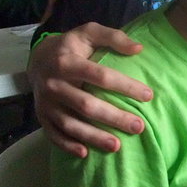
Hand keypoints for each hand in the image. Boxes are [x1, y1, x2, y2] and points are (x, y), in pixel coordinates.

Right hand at [27, 22, 152, 157]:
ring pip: (70, 124)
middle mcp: (54, 84)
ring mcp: (46, 103)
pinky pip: (53, 134)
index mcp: (67, 62)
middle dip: (114, 118)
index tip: (148, 96)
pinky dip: (67, 145)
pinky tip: (85, 154)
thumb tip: (138, 48)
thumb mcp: (89, 32)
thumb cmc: (73, 47)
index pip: (101, 76)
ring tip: (117, 146)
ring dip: (93, 137)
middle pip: (86, 105)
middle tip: (139, 127)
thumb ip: (113, 37)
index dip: (125, 86)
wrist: (38, 58)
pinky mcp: (41, 116)